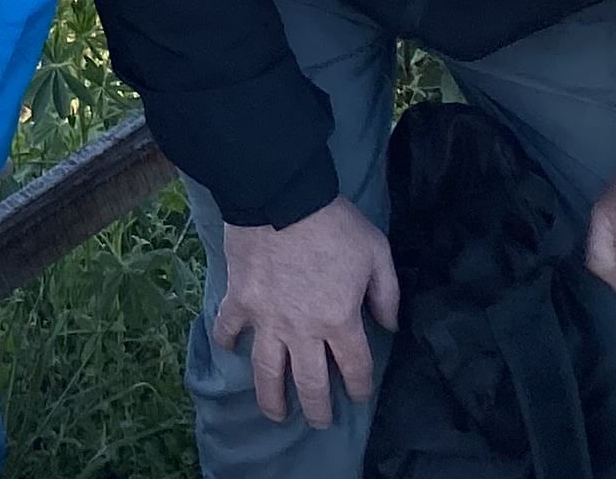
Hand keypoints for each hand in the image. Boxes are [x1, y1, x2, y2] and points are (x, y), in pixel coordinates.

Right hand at [212, 197, 396, 427]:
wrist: (280, 194)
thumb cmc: (333, 223)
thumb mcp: (376, 252)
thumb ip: (387, 293)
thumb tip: (388, 326)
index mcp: (340, 321)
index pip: (355, 369)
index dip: (360, 388)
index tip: (359, 395)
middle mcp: (302, 330)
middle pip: (311, 384)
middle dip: (318, 410)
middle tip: (318, 420)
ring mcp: (267, 319)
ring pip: (267, 373)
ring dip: (271, 399)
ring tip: (275, 414)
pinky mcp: (240, 301)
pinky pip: (228, 328)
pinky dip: (227, 340)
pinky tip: (230, 348)